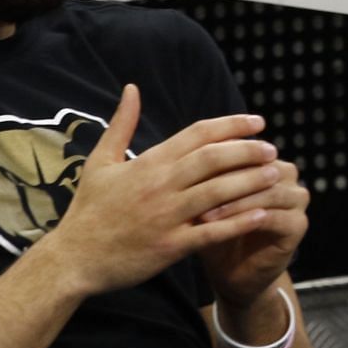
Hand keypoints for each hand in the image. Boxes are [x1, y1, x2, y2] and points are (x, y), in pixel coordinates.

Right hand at [48, 86, 289, 296]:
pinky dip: (238, 222)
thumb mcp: (100, 162)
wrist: (72, 259)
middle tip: (272, 149)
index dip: (231, 125)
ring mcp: (166, 216)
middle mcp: (160, 186)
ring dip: (250, 182)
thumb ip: (121, 124)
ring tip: (275, 175)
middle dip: (247, 150)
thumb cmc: (88, 210)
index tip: (258, 122)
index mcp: (148, 163)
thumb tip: (132, 88)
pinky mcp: (170, 247)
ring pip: (217, 192)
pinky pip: (211, 232)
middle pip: (212, 159)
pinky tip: (262, 214)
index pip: (197, 134)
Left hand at [198, 149, 309, 311]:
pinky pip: (272, 217)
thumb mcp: (207, 197)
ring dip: (233, 201)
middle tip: (193, 188)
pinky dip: (245, 220)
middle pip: (258, 166)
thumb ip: (206, 174)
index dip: (214, 157)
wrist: (233, 271)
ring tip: (202, 213)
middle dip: (224, 177)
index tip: (184, 168)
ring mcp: (296, 199)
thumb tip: (186, 149)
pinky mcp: (298, 225)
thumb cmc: (216, 229)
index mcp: (265, 159)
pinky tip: (221, 227)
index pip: (243, 148)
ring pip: (266, 191)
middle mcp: (286, 174)